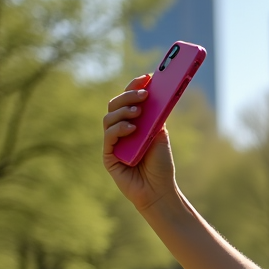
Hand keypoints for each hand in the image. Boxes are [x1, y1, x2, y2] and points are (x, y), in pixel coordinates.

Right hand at [103, 76, 179, 212]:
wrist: (158, 190)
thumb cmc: (160, 166)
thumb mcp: (160, 137)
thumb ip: (156, 118)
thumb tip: (156, 96)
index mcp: (133, 124)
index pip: (128, 101)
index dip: (134, 87)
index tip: (146, 77)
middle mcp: (120, 131)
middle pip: (115, 105)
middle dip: (129, 96)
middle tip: (143, 94)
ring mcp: (112, 143)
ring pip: (109, 118)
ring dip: (123, 112)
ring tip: (137, 112)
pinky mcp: (108, 156)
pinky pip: (108, 137)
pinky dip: (119, 129)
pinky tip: (131, 128)